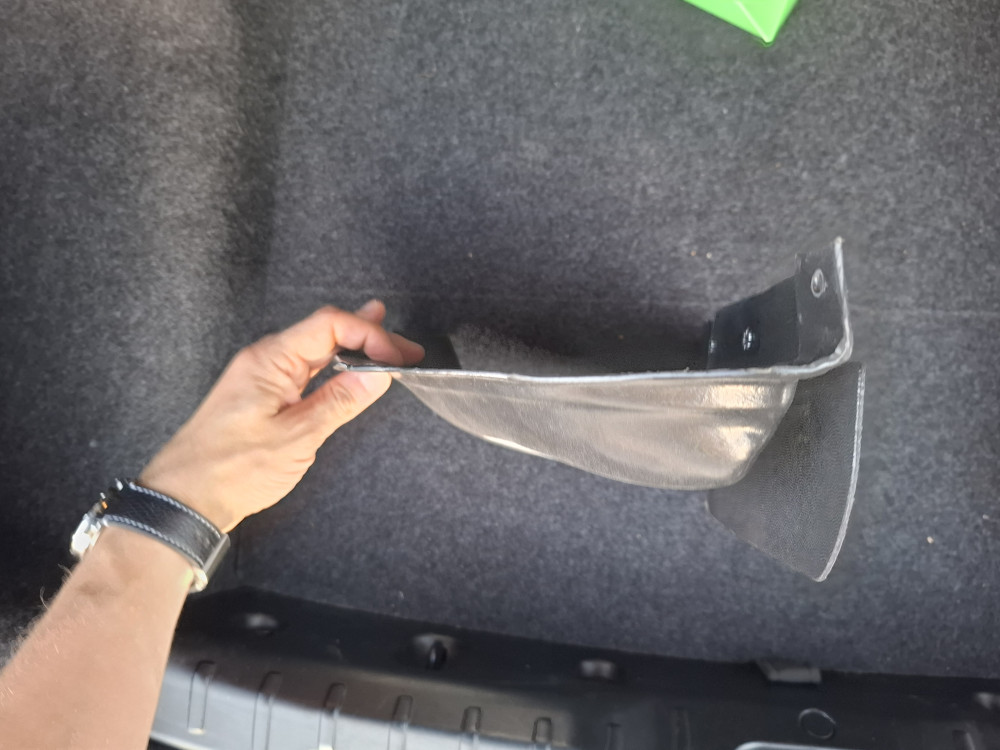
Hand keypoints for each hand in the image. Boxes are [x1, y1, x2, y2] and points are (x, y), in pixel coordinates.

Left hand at [138, 301, 423, 530]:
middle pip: (325, 330)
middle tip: (407, 350)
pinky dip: (334, 365)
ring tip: (388, 346)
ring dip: (354, 348)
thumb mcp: (296, 437)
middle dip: (369, 335)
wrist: (185, 498)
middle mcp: (265, 359)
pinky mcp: (262, 395)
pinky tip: (350, 368)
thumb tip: (377, 375)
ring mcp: (262, 376)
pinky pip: (304, 367)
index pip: (330, 325)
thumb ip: (340, 401)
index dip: (370, 334)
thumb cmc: (230, 470)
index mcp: (270, 359)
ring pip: (316, 348)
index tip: (399, 357)